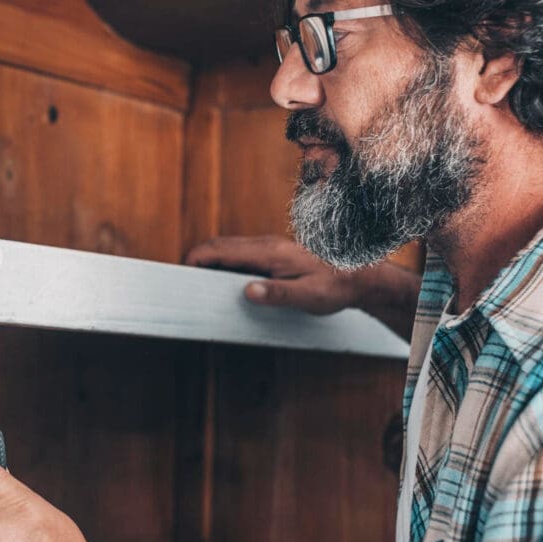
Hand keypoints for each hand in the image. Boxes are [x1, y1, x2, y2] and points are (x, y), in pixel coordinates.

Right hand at [186, 235, 359, 313]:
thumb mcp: (308, 297)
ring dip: (210, 261)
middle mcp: (267, 245)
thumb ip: (277, 294)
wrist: (361, 276)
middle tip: (183, 281)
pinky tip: (225, 282)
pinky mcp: (274, 253)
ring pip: (229, 248)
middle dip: (196, 259)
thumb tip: (247, 291)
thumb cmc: (336, 287)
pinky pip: (241, 254)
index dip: (196, 258)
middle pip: (219, 245)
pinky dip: (224, 263)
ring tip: (199, 284)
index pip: (221, 249)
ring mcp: (270, 247)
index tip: (181, 273)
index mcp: (270, 252)